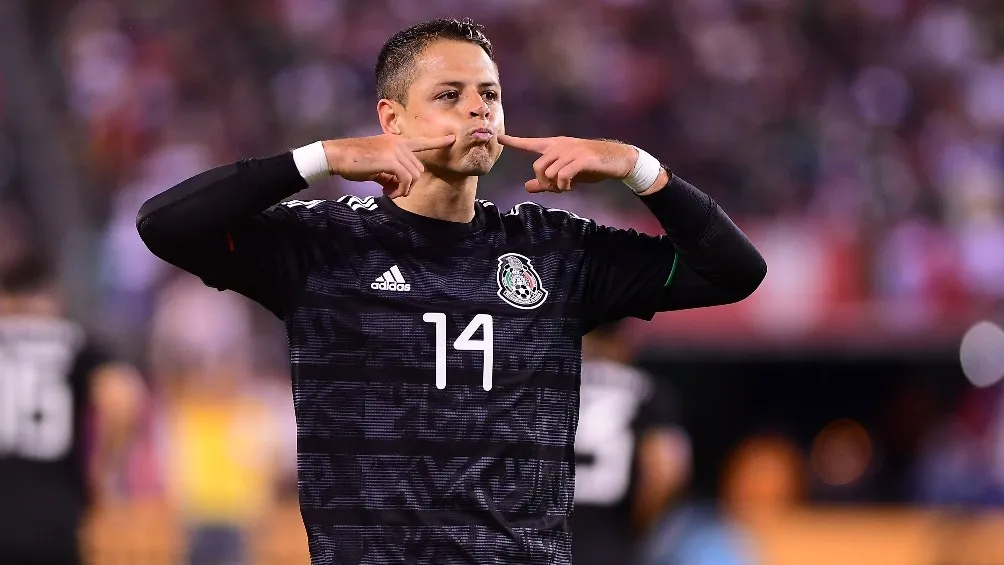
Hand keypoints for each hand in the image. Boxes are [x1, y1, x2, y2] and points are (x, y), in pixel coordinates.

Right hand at [323, 134, 455, 197]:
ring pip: (414, 176)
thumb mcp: (376, 167)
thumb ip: (390, 173)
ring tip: (388, 192)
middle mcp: (399, 143)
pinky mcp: (391, 160)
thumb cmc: (353, 162)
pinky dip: (400, 190)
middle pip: (419, 169)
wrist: (337, 156)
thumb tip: (397, 186)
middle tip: (392, 191)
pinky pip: (406, 179)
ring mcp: (396, 150)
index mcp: (396, 142)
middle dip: (409, 185)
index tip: (453, 138)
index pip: (421, 142)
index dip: (438, 141)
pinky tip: (388, 192)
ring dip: (404, 189)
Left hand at [498, 134, 637, 192]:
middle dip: (544, 182)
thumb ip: (547, 182)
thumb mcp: (566, 175)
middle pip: (537, 167)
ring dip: (555, 186)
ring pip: (549, 172)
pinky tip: (570, 186)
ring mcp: (571, 150)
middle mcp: (561, 145)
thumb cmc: (591, 167)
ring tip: (566, 186)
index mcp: (556, 146)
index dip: (514, 142)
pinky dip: (563, 185)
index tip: (499, 137)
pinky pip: (562, 175)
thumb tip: (527, 187)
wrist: (618, 160)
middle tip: (556, 188)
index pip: (531, 143)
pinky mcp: (581, 158)